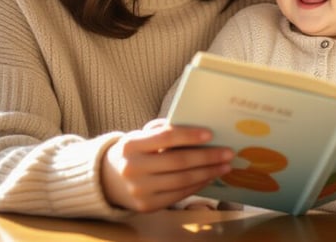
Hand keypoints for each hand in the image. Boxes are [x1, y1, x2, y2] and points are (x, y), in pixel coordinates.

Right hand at [101, 119, 232, 211]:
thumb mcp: (140, 136)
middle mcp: (132, 168)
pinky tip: (209, 177)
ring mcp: (139, 190)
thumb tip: (198, 130)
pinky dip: (197, 186)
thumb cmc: (133, 152)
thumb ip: (163, 131)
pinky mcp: (146, 206)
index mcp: (131, 144)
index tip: (210, 134)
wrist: (108, 180)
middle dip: (207, 157)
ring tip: (224, 166)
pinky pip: (178, 195)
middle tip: (228, 153)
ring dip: (207, 173)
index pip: (165, 137)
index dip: (189, 136)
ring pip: (181, 181)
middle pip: (178, 162)